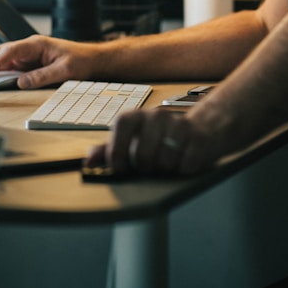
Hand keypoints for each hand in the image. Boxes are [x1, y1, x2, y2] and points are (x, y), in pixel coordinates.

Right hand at [0, 35, 98, 88]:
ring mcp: (28, 55)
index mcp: (36, 44)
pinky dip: (3, 74)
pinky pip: (12, 67)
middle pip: (3, 52)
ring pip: (5, 60)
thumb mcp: (64, 70)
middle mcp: (30, 47)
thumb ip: (42, 76)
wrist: (92, 59)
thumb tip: (22, 83)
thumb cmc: (81, 60)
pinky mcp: (30, 63)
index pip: (11, 50)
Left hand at [85, 99, 226, 176]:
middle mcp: (157, 116)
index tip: (119, 168)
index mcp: (136, 116)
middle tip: (149, 167)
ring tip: (167, 164)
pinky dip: (183, 171)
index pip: (121, 127)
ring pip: (165, 163)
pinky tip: (183, 162)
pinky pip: (186, 166)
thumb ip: (107, 150)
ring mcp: (180, 125)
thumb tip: (88, 162)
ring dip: (165, 171)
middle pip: (142, 155)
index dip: (117, 151)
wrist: (199, 131)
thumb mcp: (131, 142)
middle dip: (144, 168)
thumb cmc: (158, 140)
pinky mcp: (199, 139)